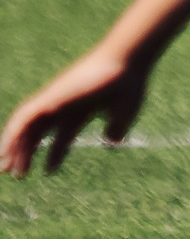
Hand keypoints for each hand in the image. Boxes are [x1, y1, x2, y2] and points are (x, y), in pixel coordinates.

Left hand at [2, 45, 151, 174]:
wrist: (126, 64)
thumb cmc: (129, 85)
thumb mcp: (125, 113)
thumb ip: (117, 127)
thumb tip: (111, 141)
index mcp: (81, 109)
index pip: (62, 135)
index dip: (55, 154)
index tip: (48, 171)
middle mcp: (64, 105)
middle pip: (38, 132)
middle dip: (26, 152)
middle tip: (15, 174)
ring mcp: (54, 100)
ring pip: (26, 127)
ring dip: (14, 148)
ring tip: (5, 169)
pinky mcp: (50, 98)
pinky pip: (23, 118)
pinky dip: (12, 134)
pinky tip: (5, 150)